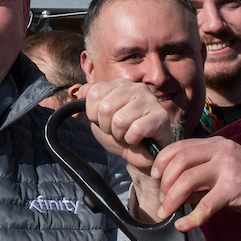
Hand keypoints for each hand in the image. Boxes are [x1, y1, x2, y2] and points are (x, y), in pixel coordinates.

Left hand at [80, 80, 183, 217]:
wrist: (140, 156)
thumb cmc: (120, 134)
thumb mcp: (98, 118)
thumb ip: (88, 102)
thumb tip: (79, 91)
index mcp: (120, 84)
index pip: (94, 93)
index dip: (94, 114)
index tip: (104, 121)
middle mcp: (136, 88)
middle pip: (105, 108)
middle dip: (107, 127)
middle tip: (118, 130)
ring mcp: (150, 100)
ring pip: (120, 120)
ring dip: (120, 134)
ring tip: (128, 134)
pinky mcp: (161, 116)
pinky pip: (135, 130)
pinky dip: (132, 140)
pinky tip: (138, 138)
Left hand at [150, 137, 240, 229]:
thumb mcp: (226, 172)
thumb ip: (202, 177)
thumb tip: (176, 193)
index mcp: (216, 144)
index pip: (179, 147)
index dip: (161, 162)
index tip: (155, 178)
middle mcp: (221, 150)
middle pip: (179, 162)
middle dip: (165, 184)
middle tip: (163, 203)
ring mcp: (228, 167)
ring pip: (187, 180)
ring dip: (172, 200)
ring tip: (168, 214)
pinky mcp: (236, 187)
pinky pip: (206, 204)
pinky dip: (192, 218)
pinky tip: (184, 226)